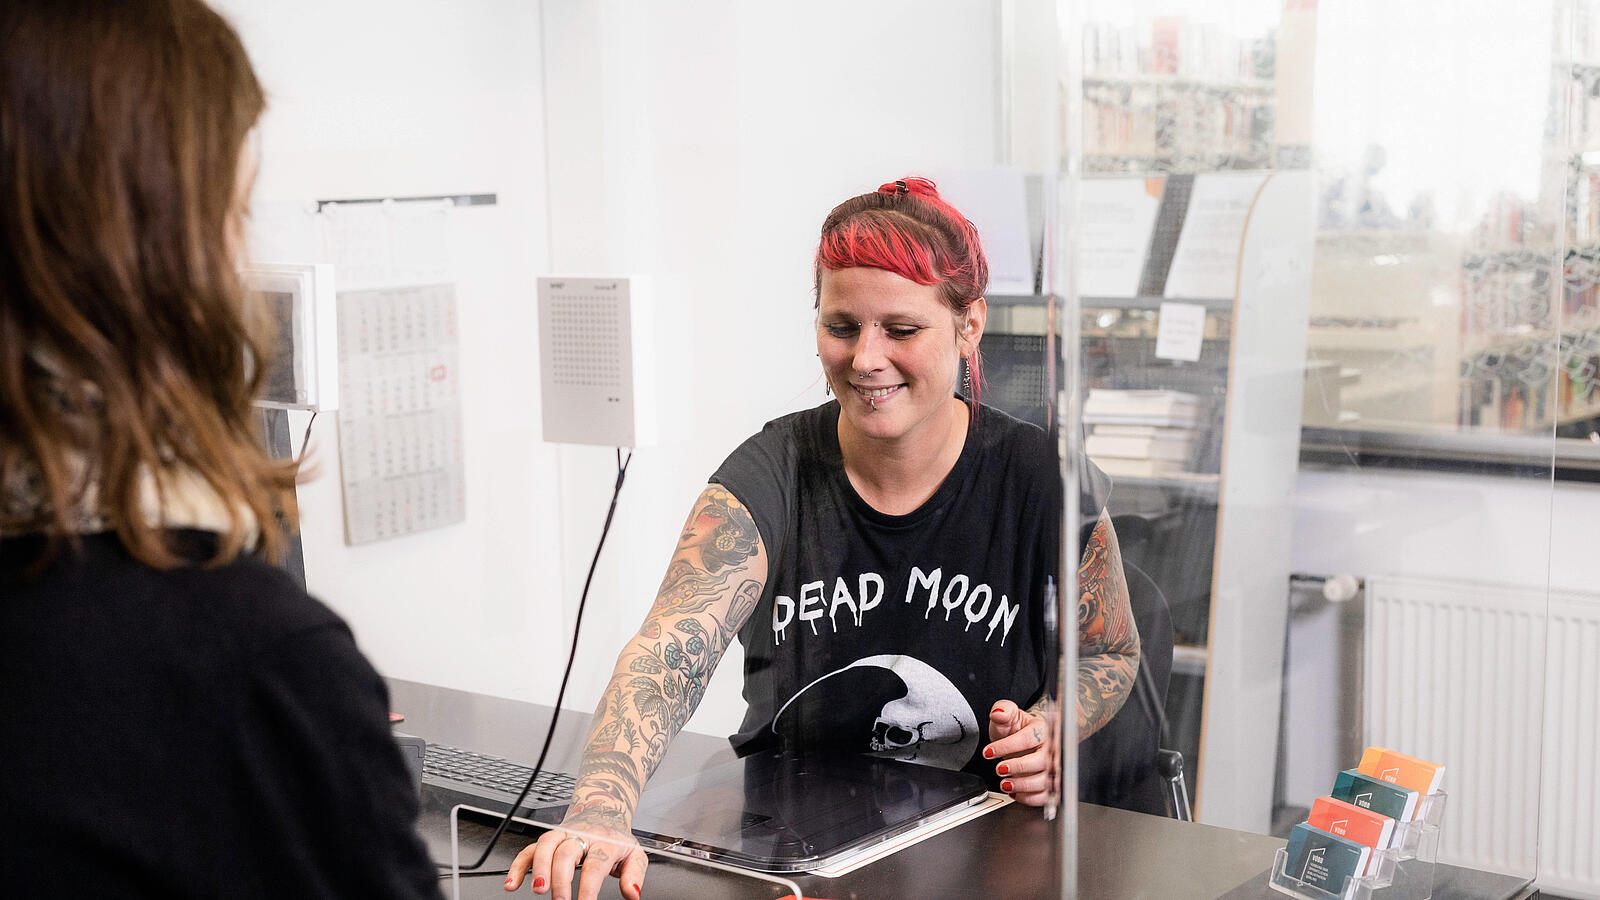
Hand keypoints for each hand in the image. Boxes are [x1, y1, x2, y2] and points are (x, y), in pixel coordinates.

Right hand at [505, 812, 645, 899]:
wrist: (604, 810)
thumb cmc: (615, 839)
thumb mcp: (634, 854)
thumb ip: (634, 875)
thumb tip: (632, 894)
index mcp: (604, 841)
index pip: (596, 863)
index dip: (589, 886)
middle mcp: (580, 836)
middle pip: (566, 853)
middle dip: (560, 878)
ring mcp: (562, 836)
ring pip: (545, 845)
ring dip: (539, 868)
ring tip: (538, 889)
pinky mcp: (547, 840)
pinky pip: (529, 850)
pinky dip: (518, 866)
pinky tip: (512, 884)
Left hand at [982, 699, 1053, 806]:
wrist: (1027, 740)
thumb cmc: (1018, 729)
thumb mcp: (1009, 716)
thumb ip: (1003, 710)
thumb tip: (998, 712)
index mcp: (1043, 729)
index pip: (1029, 738)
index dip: (1007, 746)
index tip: (988, 752)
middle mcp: (1052, 749)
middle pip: (1041, 761)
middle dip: (1017, 767)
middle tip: (998, 769)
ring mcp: (1053, 767)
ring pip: (1044, 781)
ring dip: (1022, 785)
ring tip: (1004, 783)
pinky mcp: (1051, 784)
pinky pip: (1045, 796)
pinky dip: (1028, 798)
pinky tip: (1014, 792)